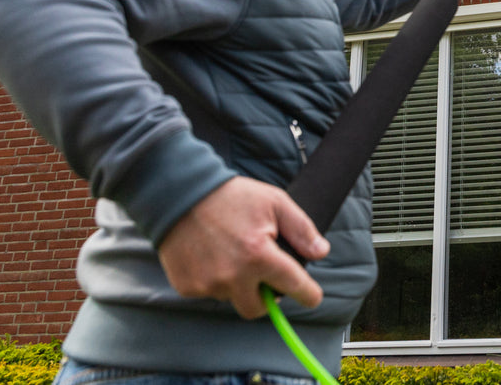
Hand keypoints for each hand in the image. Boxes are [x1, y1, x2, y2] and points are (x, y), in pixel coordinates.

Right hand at [157, 176, 328, 318]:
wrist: (180, 193)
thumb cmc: (231, 196)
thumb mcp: (274, 202)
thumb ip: (301, 229)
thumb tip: (321, 252)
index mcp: (258, 256)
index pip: (293, 286)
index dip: (308, 294)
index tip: (312, 298)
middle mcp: (233, 276)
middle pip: (258, 307)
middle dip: (266, 296)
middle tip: (264, 274)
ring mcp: (207, 284)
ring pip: (232, 298)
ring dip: (238, 284)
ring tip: (232, 253)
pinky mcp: (187, 286)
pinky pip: (209, 292)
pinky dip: (214, 280)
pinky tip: (211, 255)